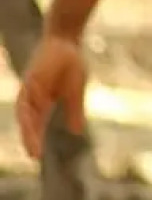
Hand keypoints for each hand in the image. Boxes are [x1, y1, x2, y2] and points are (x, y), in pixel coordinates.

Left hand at [15, 34, 88, 159]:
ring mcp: (30, 89)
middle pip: (28, 122)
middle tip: (34, 156)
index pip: (36, 124)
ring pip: (25, 113)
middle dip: (30, 139)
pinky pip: (27, 98)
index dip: (35, 139)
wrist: (67, 42)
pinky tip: (33, 119)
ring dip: (29, 129)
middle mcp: (32, 98)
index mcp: (43, 102)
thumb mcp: (75, 92)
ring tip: (33, 144)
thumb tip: (76, 132)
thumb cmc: (71, 65)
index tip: (36, 157)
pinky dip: (29, 111)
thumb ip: (75, 111)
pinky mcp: (31, 80)